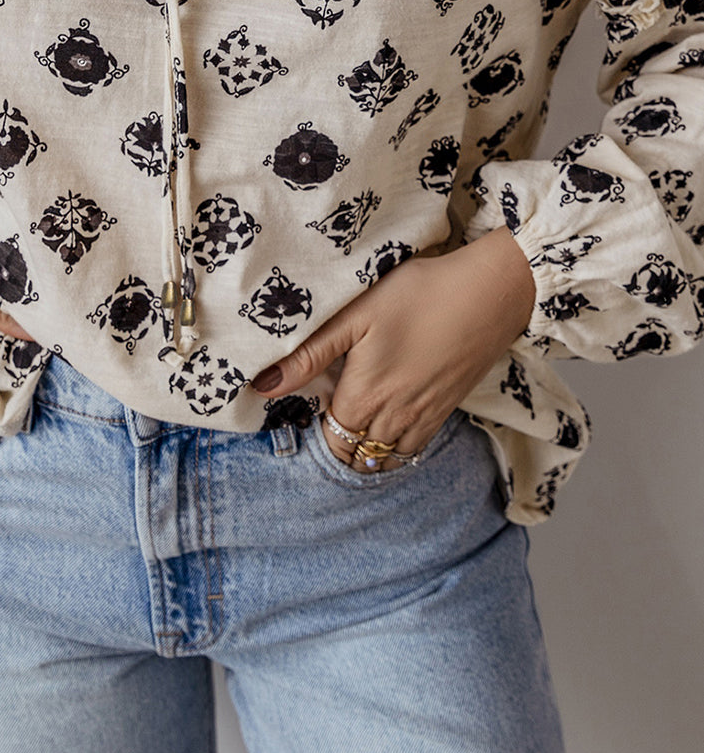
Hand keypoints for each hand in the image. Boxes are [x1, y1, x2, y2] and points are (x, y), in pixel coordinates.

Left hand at [251, 226, 535, 469]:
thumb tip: (262, 386)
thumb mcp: (355, 315)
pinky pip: (414, 448)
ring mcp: (425, 417)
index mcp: (365, 397)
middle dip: (336, 447)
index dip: (313, 432)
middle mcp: (395, 418)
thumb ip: (309, 355)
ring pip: (386, 459)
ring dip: (365, 452)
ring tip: (351, 426)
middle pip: (356, 457)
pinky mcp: (447, 409)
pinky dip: (395, 448)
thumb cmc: (420, 294)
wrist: (491, 293)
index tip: (302, 415)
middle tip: (323, 420)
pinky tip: (387, 424)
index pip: (330, 441)